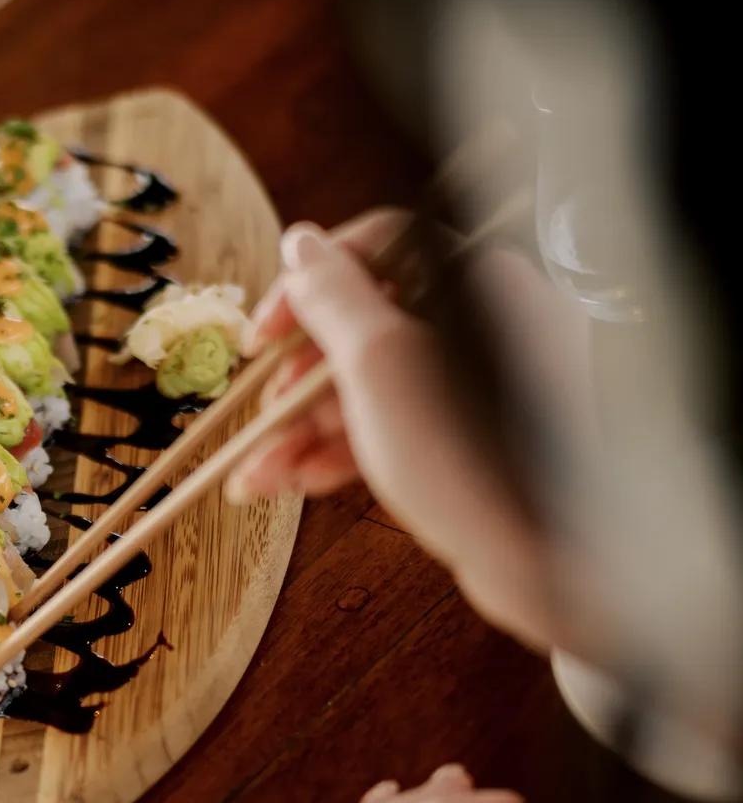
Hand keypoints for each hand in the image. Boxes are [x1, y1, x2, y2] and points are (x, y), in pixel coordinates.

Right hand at [228, 213, 568, 650]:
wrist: (545, 559)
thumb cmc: (471, 453)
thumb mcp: (379, 363)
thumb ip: (333, 297)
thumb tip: (300, 242)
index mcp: (474, 281)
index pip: (374, 248)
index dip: (307, 286)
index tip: (265, 335)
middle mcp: (482, 321)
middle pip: (364, 324)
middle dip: (297, 378)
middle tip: (261, 414)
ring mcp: (477, 384)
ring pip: (371, 384)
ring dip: (304, 426)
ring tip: (258, 474)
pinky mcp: (471, 437)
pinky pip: (394, 425)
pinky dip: (343, 450)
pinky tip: (297, 482)